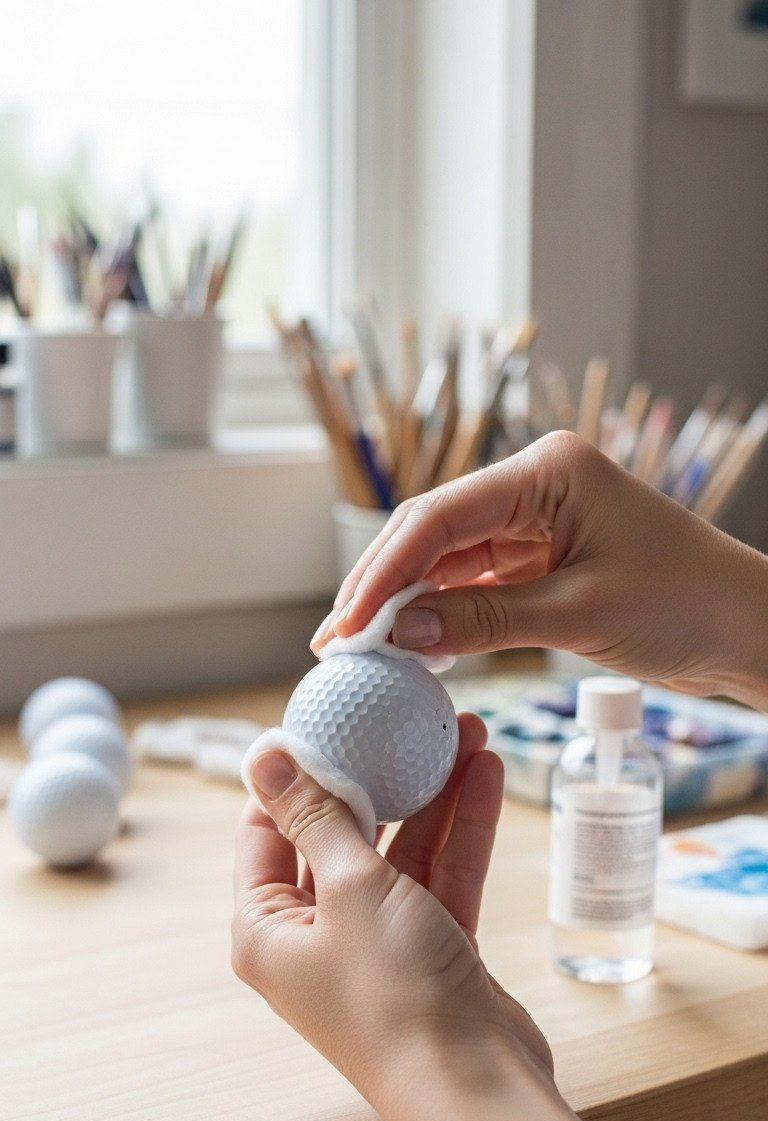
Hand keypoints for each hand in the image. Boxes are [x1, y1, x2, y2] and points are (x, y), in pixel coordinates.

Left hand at [233, 714, 552, 1109]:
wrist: (474, 1086)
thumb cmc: (395, 997)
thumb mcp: (349, 889)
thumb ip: (317, 816)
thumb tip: (267, 756)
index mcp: (267, 929)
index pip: (265, 831)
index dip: (294, 773)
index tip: (326, 719)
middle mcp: (315, 937)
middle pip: (339, 835)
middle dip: (378, 775)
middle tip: (404, 720)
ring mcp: (377, 945)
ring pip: (400, 852)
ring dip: (431, 795)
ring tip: (465, 731)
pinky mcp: (432, 951)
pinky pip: (441, 877)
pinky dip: (460, 831)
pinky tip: (483, 776)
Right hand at [312, 434, 767, 708]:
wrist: (746, 629)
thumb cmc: (686, 605)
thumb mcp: (579, 615)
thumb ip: (484, 620)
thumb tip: (400, 632)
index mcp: (548, 472)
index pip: (441, 515)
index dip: (384, 571)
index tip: (347, 622)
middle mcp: (536, 486)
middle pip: (433, 531)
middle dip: (384, 585)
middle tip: (338, 640)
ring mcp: (538, 522)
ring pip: (449, 558)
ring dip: (408, 602)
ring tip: (361, 648)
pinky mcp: (544, 558)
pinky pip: (477, 582)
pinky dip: (445, 613)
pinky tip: (413, 643)